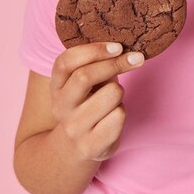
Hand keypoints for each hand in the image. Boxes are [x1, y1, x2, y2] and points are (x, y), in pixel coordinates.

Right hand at [50, 42, 143, 161]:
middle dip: (115, 64)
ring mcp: (73, 128)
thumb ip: (96, 63)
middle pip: (84, 76)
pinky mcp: (90, 146)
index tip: (117, 46)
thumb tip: (125, 48)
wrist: (78, 147)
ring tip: (113, 98)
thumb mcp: (86, 81)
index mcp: (56, 86)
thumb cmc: (89, 102)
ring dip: (119, 91)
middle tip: (137, 58)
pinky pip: (119, 115)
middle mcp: (60, 107)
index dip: (93, 50)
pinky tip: (113, 117)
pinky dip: (122, 111)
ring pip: (110, 94)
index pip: (66, 61)